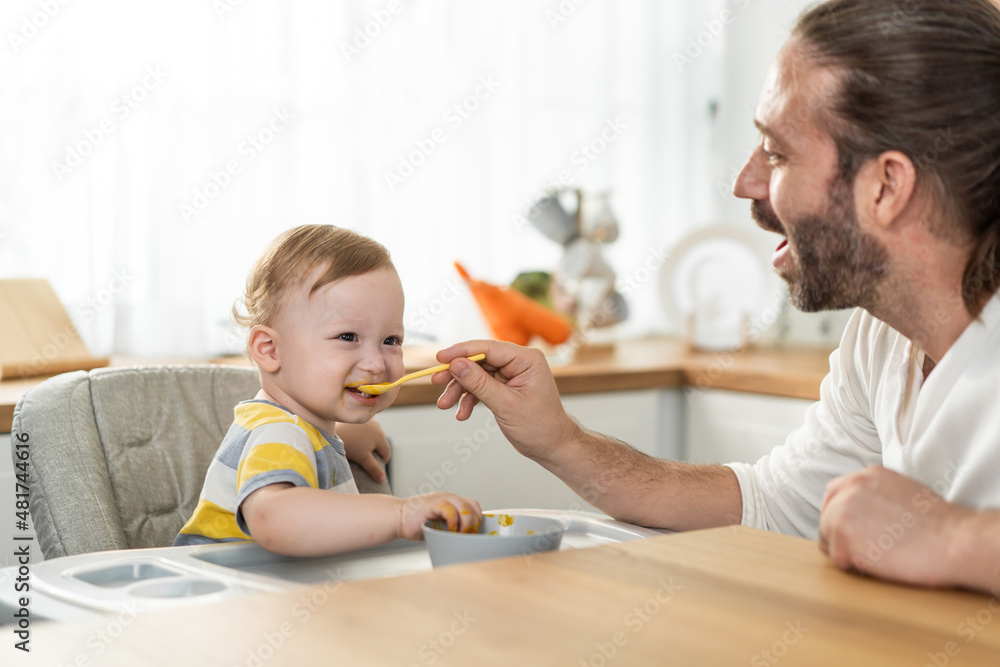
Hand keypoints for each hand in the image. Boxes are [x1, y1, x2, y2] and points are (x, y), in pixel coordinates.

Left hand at [338, 421, 390, 483]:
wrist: (332, 429)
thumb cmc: (350, 445)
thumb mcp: (363, 458)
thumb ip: (374, 469)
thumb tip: (382, 479)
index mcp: (380, 437)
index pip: (386, 452)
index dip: (382, 462)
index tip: (375, 467)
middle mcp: (377, 427)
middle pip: (381, 442)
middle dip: (376, 451)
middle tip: (367, 459)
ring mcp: (369, 421)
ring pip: (374, 435)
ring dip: (371, 442)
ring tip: (361, 449)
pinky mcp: (360, 418)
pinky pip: (366, 428)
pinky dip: (364, 434)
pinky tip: (356, 438)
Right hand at [398, 492, 481, 540]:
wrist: (397, 518)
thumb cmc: (416, 524)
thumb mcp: (440, 526)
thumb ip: (452, 528)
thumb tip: (467, 541)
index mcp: (452, 502)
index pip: (474, 507)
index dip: (477, 520)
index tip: (473, 534)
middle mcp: (449, 497)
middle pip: (473, 507)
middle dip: (473, 524)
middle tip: (466, 536)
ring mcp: (441, 499)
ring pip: (465, 508)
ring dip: (466, 524)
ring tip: (459, 535)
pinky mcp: (433, 504)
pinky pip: (450, 511)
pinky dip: (453, 522)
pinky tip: (449, 530)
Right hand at [432, 340, 580, 463]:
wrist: (552, 447)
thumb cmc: (540, 427)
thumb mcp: (506, 405)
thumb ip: (480, 383)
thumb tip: (456, 364)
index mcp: (527, 359)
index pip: (488, 348)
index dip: (462, 351)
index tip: (440, 358)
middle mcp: (519, 362)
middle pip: (479, 360)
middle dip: (457, 374)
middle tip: (436, 381)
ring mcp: (512, 374)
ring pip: (477, 374)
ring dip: (460, 389)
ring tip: (445, 405)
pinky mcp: (505, 387)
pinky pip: (481, 387)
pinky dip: (469, 399)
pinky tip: (462, 413)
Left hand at [819, 465, 972, 586]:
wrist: (953, 540)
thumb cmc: (939, 525)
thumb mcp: (903, 492)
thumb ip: (877, 495)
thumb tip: (865, 512)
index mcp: (866, 475)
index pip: (835, 494)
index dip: (840, 516)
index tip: (849, 531)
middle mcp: (849, 487)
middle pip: (827, 516)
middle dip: (838, 534)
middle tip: (861, 551)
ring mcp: (842, 509)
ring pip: (829, 539)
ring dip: (848, 552)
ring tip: (879, 558)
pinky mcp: (841, 535)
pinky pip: (838, 559)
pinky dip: (854, 567)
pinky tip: (880, 564)